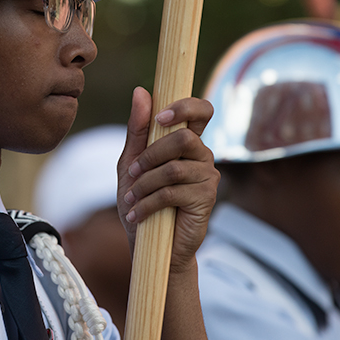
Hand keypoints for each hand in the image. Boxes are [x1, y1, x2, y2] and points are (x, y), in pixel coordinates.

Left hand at [118, 86, 218, 274]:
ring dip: (144, 184)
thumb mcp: (131, 164)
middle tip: (132, 172)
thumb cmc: (142, 202)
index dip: (185, 107)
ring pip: (174, 167)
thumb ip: (138, 130)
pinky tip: (137, 214)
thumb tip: (141, 91)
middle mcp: (202, 156)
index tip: (160, 118)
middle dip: (150, 155)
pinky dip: (148, 202)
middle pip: (183, 138)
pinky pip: (174, 192)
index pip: (201, 111)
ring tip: (131, 198)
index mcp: (186, 142)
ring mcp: (208, 177)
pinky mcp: (206, 199)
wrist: (150, 247)